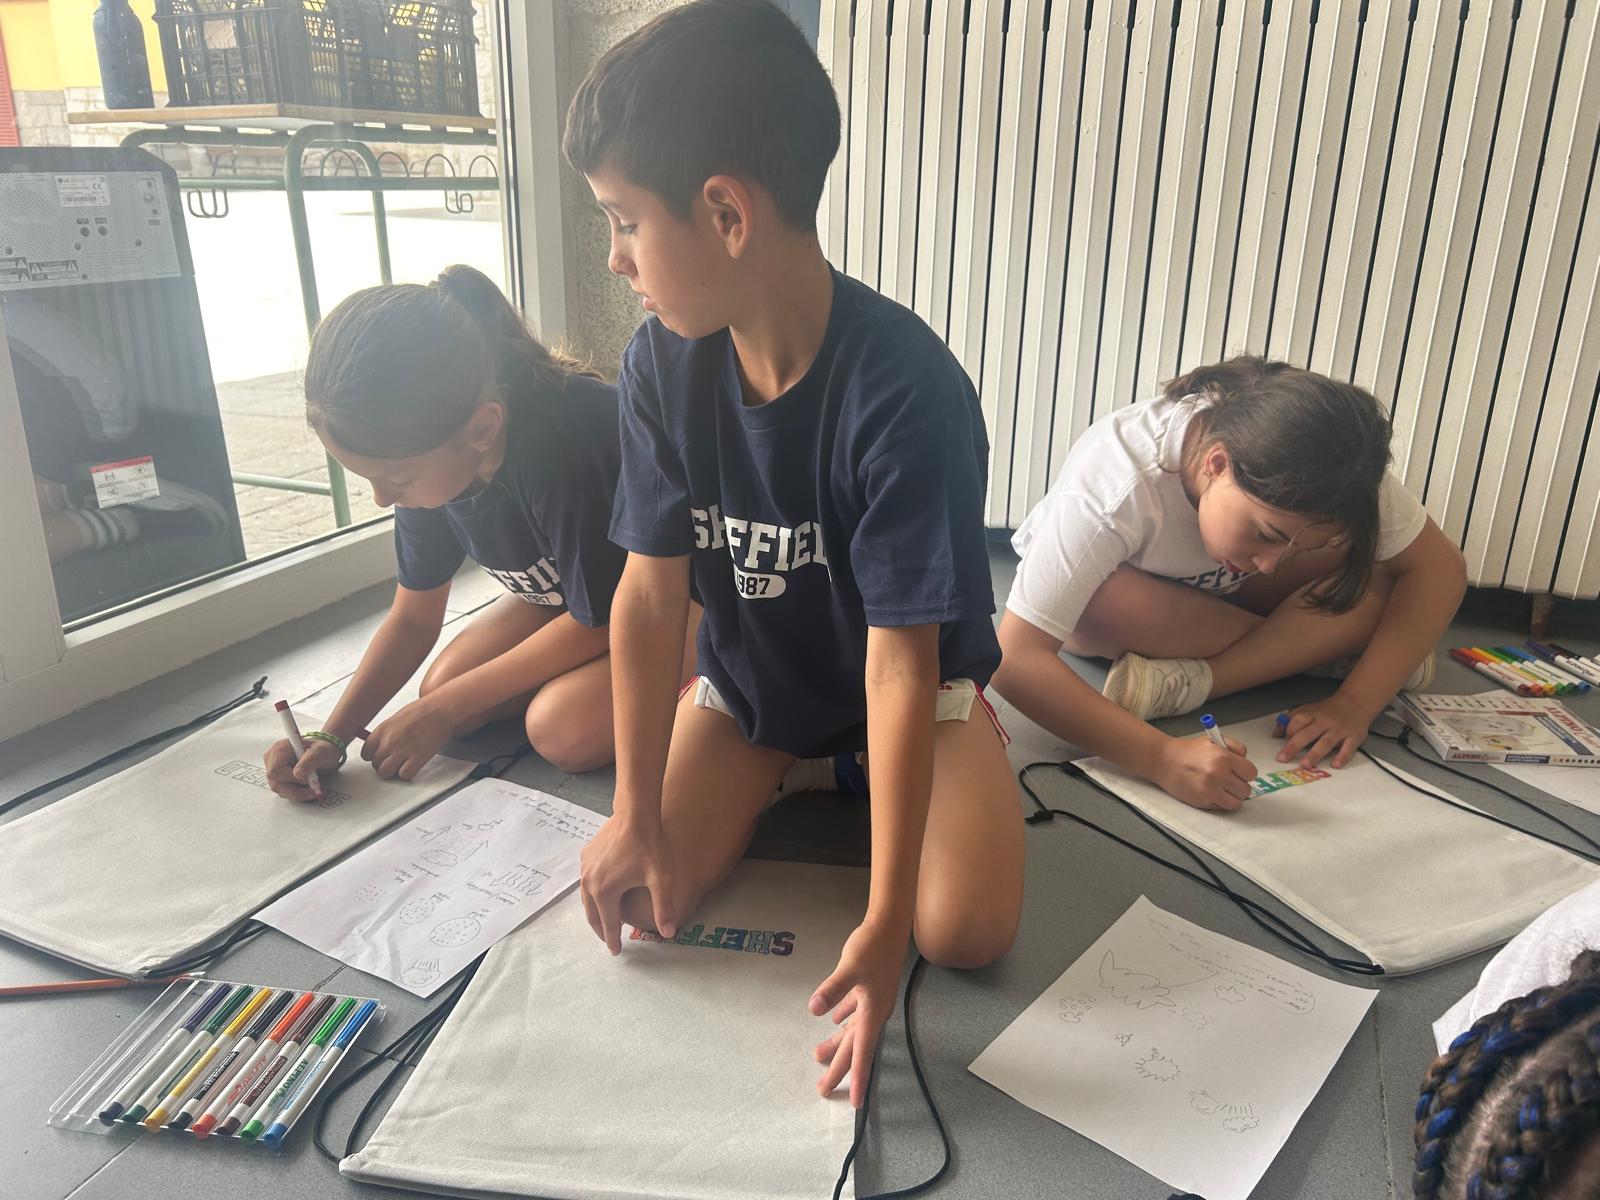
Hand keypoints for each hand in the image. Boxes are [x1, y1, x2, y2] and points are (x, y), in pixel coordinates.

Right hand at [263, 736, 340, 801]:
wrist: (325, 754)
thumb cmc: (322, 748)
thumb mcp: (321, 751)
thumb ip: (310, 760)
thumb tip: (297, 774)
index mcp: (279, 749)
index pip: (275, 771)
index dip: (291, 778)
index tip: (308, 779)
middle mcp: (272, 760)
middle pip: (276, 783)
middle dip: (297, 790)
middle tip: (314, 788)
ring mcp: (275, 772)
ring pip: (281, 791)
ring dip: (300, 793)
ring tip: (315, 789)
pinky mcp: (280, 781)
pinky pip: (286, 793)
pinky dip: (299, 794)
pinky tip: (309, 789)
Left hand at [361, 697, 454, 780]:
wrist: (440, 710)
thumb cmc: (422, 711)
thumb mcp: (396, 718)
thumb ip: (386, 733)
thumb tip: (381, 745)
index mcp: (382, 730)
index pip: (366, 752)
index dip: (373, 756)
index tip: (380, 756)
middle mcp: (389, 742)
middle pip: (376, 764)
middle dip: (384, 764)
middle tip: (394, 760)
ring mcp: (402, 751)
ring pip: (385, 772)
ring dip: (393, 771)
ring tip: (401, 765)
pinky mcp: (417, 759)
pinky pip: (404, 775)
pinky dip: (407, 773)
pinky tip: (412, 765)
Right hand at [579, 814, 678, 954]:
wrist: (635, 813)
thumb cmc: (650, 845)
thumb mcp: (661, 879)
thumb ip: (664, 908)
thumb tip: (669, 933)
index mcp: (605, 891)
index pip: (609, 924)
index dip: (613, 940)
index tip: (616, 952)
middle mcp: (590, 881)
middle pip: (592, 914)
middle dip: (601, 930)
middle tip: (609, 941)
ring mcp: (585, 867)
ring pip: (586, 899)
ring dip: (595, 913)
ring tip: (605, 921)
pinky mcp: (586, 855)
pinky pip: (586, 882)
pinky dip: (592, 895)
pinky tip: (602, 894)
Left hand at [809, 919, 908, 1107]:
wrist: (889, 925)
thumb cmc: (872, 947)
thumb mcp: (850, 968)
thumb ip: (833, 989)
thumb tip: (815, 1010)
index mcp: (872, 1013)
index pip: (862, 1053)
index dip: (858, 1079)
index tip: (856, 1104)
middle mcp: (874, 1012)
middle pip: (855, 1048)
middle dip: (840, 1069)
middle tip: (823, 1090)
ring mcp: (872, 1001)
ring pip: (853, 1031)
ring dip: (837, 1044)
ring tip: (818, 1056)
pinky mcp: (868, 988)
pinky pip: (854, 1012)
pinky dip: (843, 1020)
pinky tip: (833, 1021)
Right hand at [1154, 735, 1256, 811]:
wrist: (1164, 760)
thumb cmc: (1188, 751)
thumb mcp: (1213, 740)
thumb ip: (1235, 747)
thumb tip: (1246, 760)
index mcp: (1223, 758)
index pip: (1251, 773)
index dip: (1246, 772)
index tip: (1239, 771)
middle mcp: (1218, 775)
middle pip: (1246, 790)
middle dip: (1239, 785)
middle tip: (1229, 780)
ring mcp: (1210, 790)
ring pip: (1236, 803)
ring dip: (1231, 796)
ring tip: (1222, 788)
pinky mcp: (1202, 802)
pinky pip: (1222, 808)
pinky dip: (1219, 802)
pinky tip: (1211, 792)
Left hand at [1274, 692, 1378, 768]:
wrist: (1356, 702)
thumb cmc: (1328, 710)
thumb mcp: (1308, 710)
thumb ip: (1291, 720)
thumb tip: (1275, 734)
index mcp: (1313, 714)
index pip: (1298, 720)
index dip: (1289, 730)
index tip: (1281, 740)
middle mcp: (1325, 722)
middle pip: (1308, 733)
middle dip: (1294, 746)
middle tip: (1283, 758)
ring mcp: (1340, 730)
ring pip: (1326, 742)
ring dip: (1315, 754)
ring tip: (1305, 765)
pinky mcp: (1354, 737)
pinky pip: (1348, 748)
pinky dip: (1342, 756)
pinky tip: (1335, 764)